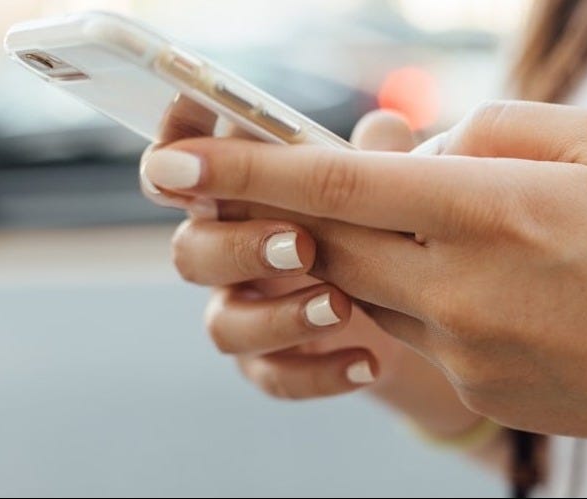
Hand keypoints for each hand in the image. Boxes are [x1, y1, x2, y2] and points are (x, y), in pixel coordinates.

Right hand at [140, 104, 443, 404]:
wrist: (414, 308)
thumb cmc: (381, 224)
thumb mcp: (386, 186)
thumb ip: (379, 156)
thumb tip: (385, 128)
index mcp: (240, 194)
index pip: (183, 169)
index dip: (171, 156)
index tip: (188, 155)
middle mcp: (229, 251)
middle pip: (191, 251)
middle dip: (239, 247)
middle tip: (302, 244)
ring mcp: (246, 311)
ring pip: (224, 324)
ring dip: (278, 316)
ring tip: (342, 306)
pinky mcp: (272, 362)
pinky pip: (273, 376)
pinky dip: (319, 372)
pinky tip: (368, 362)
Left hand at [141, 101, 586, 443]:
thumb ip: (492, 127)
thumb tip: (414, 147)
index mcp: (493, 209)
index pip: (340, 184)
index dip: (248, 169)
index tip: (176, 163)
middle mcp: (463, 285)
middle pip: (330, 243)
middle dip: (289, 212)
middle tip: (277, 187)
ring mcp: (465, 347)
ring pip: (365, 289)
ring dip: (367, 251)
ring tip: (438, 228)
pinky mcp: (474, 387)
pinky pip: (413, 331)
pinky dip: (419, 294)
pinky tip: (486, 284)